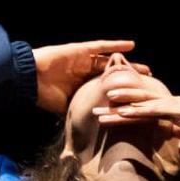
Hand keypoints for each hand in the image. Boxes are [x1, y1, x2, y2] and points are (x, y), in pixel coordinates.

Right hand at [31, 39, 151, 115]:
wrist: (30, 79)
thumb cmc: (44, 95)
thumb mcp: (66, 108)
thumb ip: (79, 115)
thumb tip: (89, 135)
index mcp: (84, 86)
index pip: (106, 89)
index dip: (121, 94)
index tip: (135, 101)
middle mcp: (87, 72)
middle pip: (113, 76)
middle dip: (130, 81)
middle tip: (148, 86)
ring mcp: (85, 60)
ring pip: (112, 62)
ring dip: (129, 64)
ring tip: (146, 70)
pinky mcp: (81, 50)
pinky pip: (101, 46)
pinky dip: (116, 45)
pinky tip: (131, 45)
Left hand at [92, 87, 179, 148]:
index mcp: (174, 109)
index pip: (145, 109)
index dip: (126, 110)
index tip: (108, 114)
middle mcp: (173, 102)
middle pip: (139, 102)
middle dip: (116, 104)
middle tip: (95, 108)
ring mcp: (175, 104)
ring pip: (142, 103)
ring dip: (121, 104)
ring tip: (101, 107)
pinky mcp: (179, 111)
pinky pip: (153, 110)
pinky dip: (137, 110)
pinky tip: (121, 112)